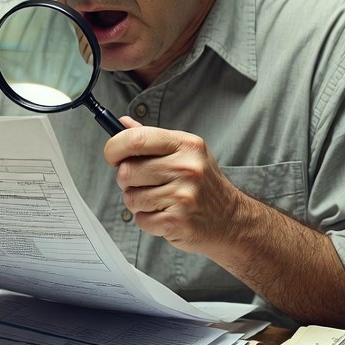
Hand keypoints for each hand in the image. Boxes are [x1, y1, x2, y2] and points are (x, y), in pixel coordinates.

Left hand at [103, 117, 242, 253]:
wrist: (232, 220)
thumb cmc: (203, 185)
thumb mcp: (185, 154)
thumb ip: (152, 139)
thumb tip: (123, 123)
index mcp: (185, 145)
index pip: (136, 139)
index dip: (114, 148)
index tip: (112, 157)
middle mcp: (186, 167)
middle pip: (126, 171)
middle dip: (126, 181)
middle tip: (142, 184)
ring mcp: (183, 195)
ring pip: (131, 198)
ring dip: (138, 203)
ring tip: (159, 201)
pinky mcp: (178, 221)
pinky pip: (141, 220)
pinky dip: (147, 221)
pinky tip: (165, 215)